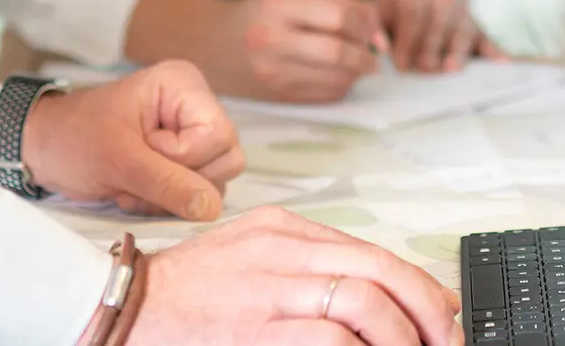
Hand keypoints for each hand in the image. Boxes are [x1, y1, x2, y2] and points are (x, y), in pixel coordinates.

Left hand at [19, 60, 242, 218]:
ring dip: (170, 196)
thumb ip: (166, 183)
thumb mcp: (118, 160)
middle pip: (225, 158)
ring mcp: (190, 134)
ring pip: (214, 181)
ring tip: (132, 185)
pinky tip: (135, 190)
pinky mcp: (182, 160)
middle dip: (178, 180)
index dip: (184, 157)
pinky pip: (196, 193)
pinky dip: (166, 202)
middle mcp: (195, 106)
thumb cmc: (74, 139)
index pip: (218, 134)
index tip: (143, 152)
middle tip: (136, 174)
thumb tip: (212, 208)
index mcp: (183, 86)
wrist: (44, 150)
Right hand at [125, 0, 385, 103]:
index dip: (365, 23)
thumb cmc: (259, 13)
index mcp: (277, 7)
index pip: (337, 18)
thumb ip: (335, 5)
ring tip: (358, 62)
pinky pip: (324, 95)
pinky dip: (341, 85)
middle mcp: (272, 42)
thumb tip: (376, 33)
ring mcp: (273, 74)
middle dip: (366, 54)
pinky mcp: (277, 96)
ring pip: (335, 79)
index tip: (372, 27)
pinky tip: (338, 74)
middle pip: (338, 53)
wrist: (210, 43)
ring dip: (357, 72)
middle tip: (374, 52)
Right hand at [131, 205, 463, 345]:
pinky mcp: (256, 330)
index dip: (418, 285)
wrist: (119, 310)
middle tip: (445, 340)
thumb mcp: (246, 258)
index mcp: (280, 230)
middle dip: (425, 310)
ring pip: (364, 303)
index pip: (370, 251)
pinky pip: (330, 340)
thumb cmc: (182, 295)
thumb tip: (373, 300)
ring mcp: (268, 290)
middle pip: (379, 271)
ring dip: (401, 338)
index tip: (443, 313)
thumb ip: (303, 268)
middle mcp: (279, 251)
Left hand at [373, 0, 498, 72]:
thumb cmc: (400, 3)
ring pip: (463, 32)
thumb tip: (375, 48)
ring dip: (458, 51)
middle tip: (423, 70)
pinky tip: (502, 64)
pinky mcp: (478, 26)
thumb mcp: (380, 5)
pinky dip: (495, 51)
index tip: (400, 64)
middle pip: (439, 26)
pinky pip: (487, 38)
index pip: (413, 16)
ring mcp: (464, 12)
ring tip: (451, 69)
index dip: (408, 40)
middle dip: (430, 50)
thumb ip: (371, 25)